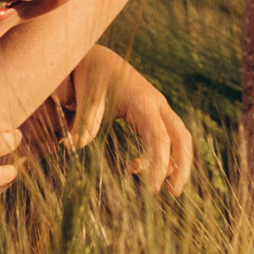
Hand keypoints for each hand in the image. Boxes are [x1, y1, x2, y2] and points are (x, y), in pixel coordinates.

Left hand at [57, 48, 192, 196]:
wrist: (98, 59)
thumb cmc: (92, 76)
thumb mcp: (86, 97)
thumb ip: (84, 122)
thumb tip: (71, 147)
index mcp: (143, 100)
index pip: (159, 136)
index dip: (159, 163)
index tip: (153, 189)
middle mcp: (156, 105)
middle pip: (181, 137)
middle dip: (182, 166)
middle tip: (173, 194)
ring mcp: (157, 110)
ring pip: (178, 139)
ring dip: (175, 164)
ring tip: (159, 188)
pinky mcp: (152, 115)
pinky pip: (165, 139)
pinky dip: (157, 157)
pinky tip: (133, 166)